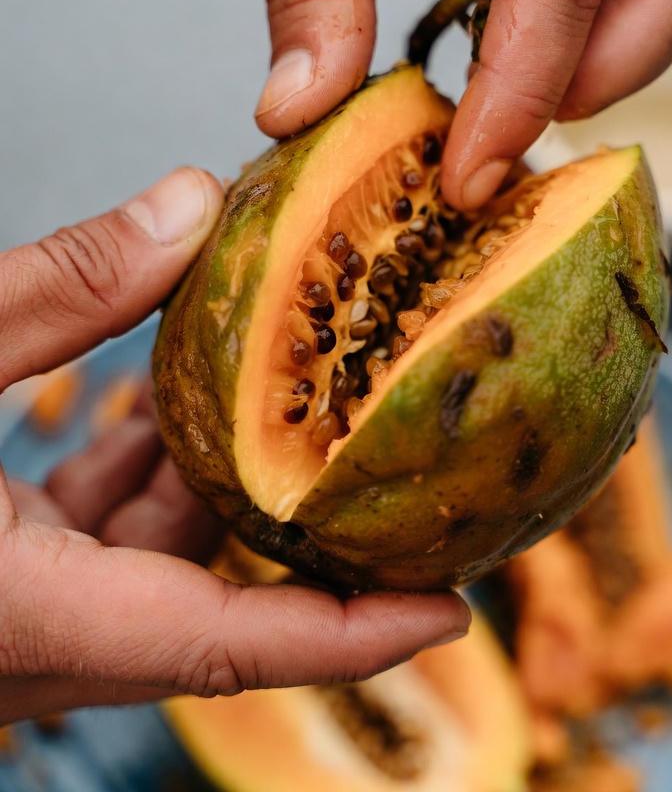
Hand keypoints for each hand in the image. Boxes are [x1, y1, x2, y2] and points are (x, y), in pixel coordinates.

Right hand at [0, 168, 468, 724]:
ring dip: (212, 492)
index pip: (218, 645)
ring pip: (149, 576)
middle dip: (296, 544)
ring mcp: (2, 630)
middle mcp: (17, 648)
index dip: (346, 641)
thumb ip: (59, 287)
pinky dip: (136, 488)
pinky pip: (92, 556)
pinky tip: (162, 408)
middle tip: (392, 469)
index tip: (449, 613)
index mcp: (11, 614)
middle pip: (202, 609)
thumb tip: (190, 201)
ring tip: (287, 401)